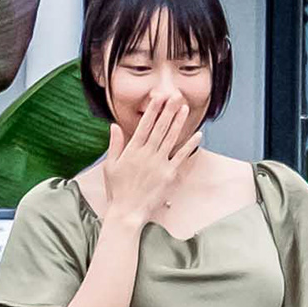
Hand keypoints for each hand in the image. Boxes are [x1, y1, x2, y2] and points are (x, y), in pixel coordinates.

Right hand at [93, 90, 200, 225]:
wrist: (127, 211)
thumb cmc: (117, 190)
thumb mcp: (110, 165)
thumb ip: (114, 144)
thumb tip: (114, 125)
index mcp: (132, 150)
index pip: (144, 125)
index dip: (152, 110)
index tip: (158, 97)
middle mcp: (146, 154)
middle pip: (159, 128)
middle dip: (168, 110)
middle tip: (174, 95)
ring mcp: (159, 163)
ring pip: (171, 138)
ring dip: (178, 122)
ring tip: (184, 108)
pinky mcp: (169, 174)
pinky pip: (182, 157)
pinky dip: (190, 145)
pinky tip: (197, 134)